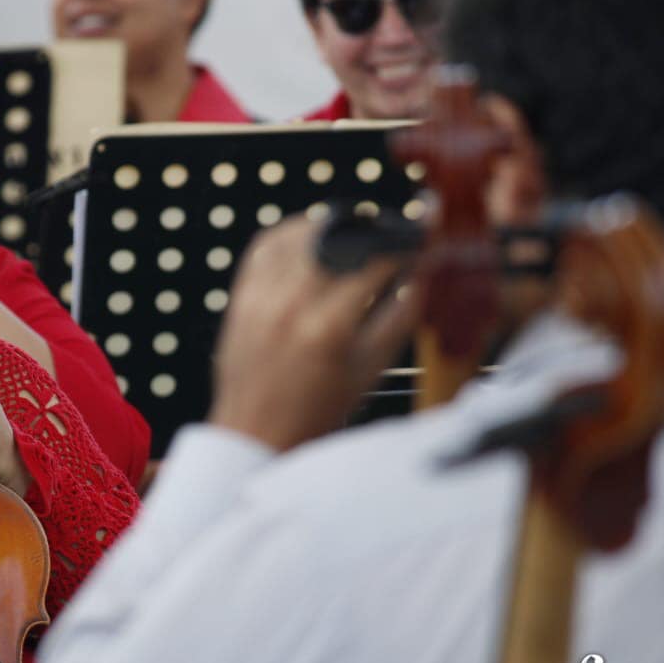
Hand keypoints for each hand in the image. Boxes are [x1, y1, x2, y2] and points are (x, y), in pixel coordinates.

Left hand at [209, 215, 419, 451]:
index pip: (374, 260)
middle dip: (371, 232)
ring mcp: (261, 296)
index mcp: (329, 327)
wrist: (255, 434)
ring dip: (335, 228)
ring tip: (354, 243)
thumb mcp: (370, 371)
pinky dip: (295, 233)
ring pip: (303, 231)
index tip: (418, 237)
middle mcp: (290, 304)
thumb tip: (422, 275)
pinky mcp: (242, 295)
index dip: (403, 242)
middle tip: (388, 241)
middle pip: (339, 237)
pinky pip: (268, 244)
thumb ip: (400, 317)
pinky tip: (313, 241)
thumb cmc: (315, 413)